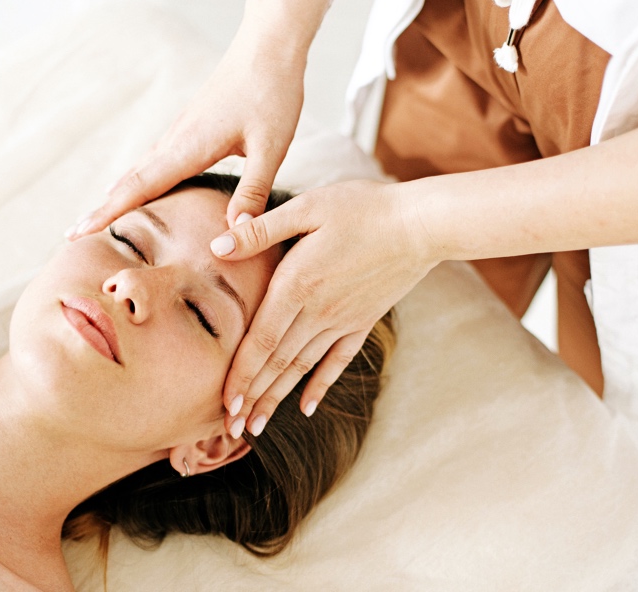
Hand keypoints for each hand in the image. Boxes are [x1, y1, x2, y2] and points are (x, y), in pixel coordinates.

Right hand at [66, 29, 305, 238]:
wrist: (268, 47)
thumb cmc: (271, 94)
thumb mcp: (270, 148)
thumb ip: (252, 192)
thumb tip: (234, 233)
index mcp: (189, 146)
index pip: (140, 187)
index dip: (109, 212)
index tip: (79, 232)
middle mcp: (176, 138)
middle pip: (131, 180)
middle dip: (102, 208)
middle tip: (73, 234)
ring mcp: (181, 130)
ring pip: (141, 168)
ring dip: (118, 194)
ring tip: (99, 216)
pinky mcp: (191, 125)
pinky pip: (156, 158)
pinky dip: (139, 177)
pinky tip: (139, 184)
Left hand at [212, 180, 440, 437]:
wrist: (421, 224)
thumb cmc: (362, 207)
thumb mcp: (306, 207)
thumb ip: (260, 230)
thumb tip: (216, 247)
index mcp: (297, 285)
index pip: (261, 341)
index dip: (241, 375)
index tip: (224, 404)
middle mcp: (318, 312)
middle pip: (278, 364)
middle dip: (252, 398)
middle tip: (230, 429)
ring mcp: (342, 321)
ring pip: (302, 368)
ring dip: (278, 399)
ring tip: (256, 426)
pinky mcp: (363, 321)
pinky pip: (337, 361)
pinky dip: (320, 385)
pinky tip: (306, 407)